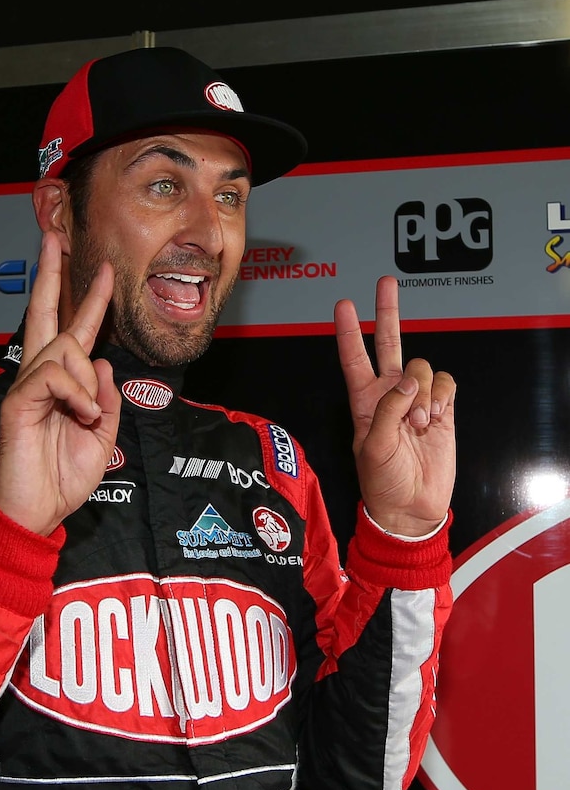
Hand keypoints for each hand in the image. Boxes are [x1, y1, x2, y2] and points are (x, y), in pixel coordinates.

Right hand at [0, 230, 121, 536]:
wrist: (38, 512)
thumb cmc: (62, 479)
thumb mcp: (102, 437)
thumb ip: (105, 399)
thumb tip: (101, 360)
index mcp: (60, 386)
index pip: (74, 333)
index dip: (90, 302)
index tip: (105, 272)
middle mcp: (40, 379)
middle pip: (45, 315)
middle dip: (52, 275)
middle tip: (54, 239)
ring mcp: (26, 388)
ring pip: (62, 350)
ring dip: (86, 382)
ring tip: (88, 417)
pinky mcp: (17, 401)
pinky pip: (52, 376)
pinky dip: (75, 394)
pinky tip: (81, 415)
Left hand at [334, 275, 455, 536]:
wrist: (411, 507)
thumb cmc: (383, 482)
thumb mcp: (374, 447)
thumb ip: (388, 410)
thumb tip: (408, 381)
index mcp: (364, 401)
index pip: (353, 359)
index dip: (348, 332)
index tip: (343, 304)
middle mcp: (389, 394)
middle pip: (388, 343)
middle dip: (387, 313)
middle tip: (385, 282)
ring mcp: (416, 400)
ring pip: (422, 367)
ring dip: (423, 392)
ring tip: (419, 423)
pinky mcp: (442, 408)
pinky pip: (446, 383)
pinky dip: (442, 396)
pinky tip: (436, 417)